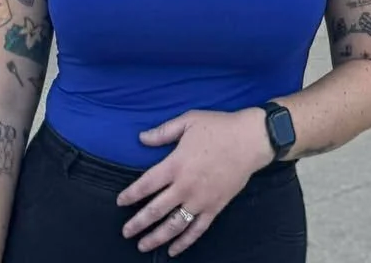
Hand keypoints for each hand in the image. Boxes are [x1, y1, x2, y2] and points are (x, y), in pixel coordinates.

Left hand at [118, 109, 269, 253]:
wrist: (250, 140)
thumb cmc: (218, 127)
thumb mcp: (188, 121)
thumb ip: (163, 132)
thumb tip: (141, 138)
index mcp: (175, 164)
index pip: (146, 184)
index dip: (131, 195)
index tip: (120, 202)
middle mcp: (185, 186)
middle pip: (156, 210)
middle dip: (138, 223)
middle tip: (126, 232)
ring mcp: (200, 200)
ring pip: (173, 225)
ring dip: (156, 238)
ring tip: (142, 246)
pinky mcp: (214, 208)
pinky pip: (196, 230)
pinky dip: (184, 243)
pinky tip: (172, 250)